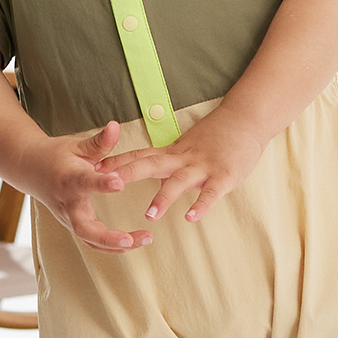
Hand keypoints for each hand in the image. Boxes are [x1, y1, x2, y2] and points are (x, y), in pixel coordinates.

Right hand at [20, 121, 153, 253]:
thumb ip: (99, 141)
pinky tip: (133, 243)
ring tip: (145, 239)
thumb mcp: (77, 145)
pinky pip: (92, 242)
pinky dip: (111, 247)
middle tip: (133, 237)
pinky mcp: (73, 225)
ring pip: (91, 240)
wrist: (30, 169)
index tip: (120, 182)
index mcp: (70, 178)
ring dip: (117, 246)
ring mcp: (69, 218)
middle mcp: (68, 203)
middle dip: (110, 236)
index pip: (86, 183)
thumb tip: (116, 126)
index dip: (103, 184)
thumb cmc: (56, 155)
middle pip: (85, 228)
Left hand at [95, 106, 264, 224]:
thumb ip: (168, 163)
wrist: (245, 119)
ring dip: (163, 198)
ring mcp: (202, 167)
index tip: (92, 168)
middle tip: (106, 184)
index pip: (138, 155)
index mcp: (172, 152)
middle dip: (127, 173)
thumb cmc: (216, 136)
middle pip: (149, 164)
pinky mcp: (223, 176)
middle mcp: (182, 158)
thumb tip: (147, 177)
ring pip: (178, 182)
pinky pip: (211, 193)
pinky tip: (191, 218)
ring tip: (149, 216)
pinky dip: (201, 205)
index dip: (116, 162)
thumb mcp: (186, 147)